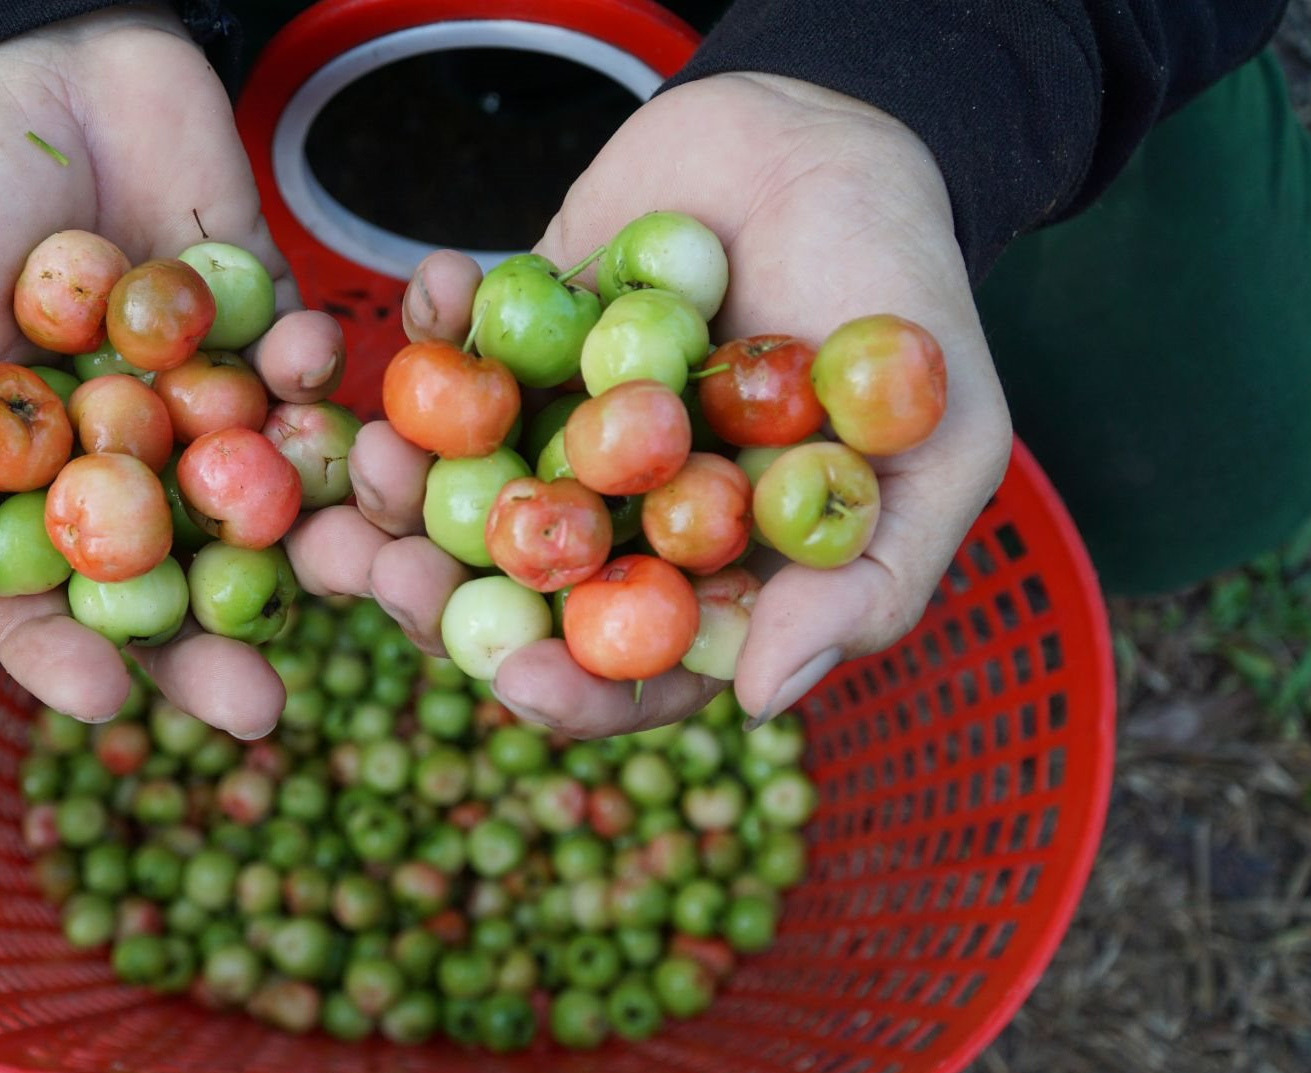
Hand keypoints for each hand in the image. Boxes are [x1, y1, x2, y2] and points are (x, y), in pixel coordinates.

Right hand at [0, 6, 388, 736]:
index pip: (37, 598)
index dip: (63, 655)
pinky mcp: (267, 346)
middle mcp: (118, 468)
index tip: (103, 702)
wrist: (52, 52)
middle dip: (211, 652)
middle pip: (167, 590)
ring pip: (253, 517)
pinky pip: (302, 394)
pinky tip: (302, 372)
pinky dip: (311, 393)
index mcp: (19, 482)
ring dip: (302, 559)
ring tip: (344, 591)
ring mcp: (199, 413)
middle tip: (261, 709)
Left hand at [357, 72, 1012, 735]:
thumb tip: (763, 702)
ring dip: (400, 487)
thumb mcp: (937, 446)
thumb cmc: (904, 296)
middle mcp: (616, 520)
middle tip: (391, 576)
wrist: (848, 133)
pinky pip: (451, 352)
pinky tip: (429, 293)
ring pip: (453, 494)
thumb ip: (865, 579)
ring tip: (373, 453)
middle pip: (512, 599)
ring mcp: (554, 434)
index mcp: (707, 574)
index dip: (575, 691)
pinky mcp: (511, 346)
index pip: (631, 670)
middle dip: (441, 601)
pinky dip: (429, 328)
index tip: (518, 680)